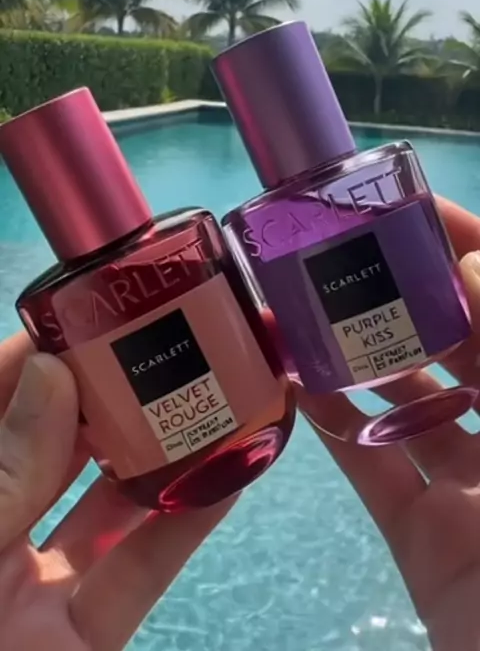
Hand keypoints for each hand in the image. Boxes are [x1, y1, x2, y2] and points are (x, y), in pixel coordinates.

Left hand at [0, 337, 235, 650]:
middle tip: (160, 343)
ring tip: (205, 393)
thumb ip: (4, 472)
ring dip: (157, 455)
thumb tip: (51, 371)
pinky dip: (183, 529)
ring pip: (105, 508)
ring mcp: (36, 589)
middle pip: (53, 449)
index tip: (85, 315)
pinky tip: (227, 477)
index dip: (32, 358)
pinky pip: (138, 576)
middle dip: (105, 394)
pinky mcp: (85, 638)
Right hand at [296, 197, 479, 649]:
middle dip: (403, 295)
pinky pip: (373, 473)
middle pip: (460, 345)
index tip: (413, 209)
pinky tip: (298, 384)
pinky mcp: (425, 540)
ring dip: (361, 358)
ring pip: (411, 405)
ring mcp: (474, 490)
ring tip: (306, 307)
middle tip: (339, 251)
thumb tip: (473, 263)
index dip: (468, 250)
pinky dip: (336, 430)